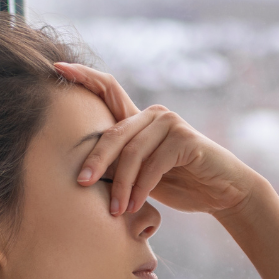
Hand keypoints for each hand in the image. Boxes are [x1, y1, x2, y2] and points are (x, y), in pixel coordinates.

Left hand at [54, 61, 265, 217]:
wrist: (222, 192)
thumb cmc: (180, 184)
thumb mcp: (142, 174)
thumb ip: (121, 163)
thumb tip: (82, 172)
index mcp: (139, 118)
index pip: (108, 89)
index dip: (83, 76)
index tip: (56, 68)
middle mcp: (154, 114)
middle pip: (114, 133)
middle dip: (95, 160)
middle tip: (81, 183)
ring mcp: (171, 123)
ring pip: (132, 153)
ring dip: (121, 185)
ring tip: (116, 210)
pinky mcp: (185, 139)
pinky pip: (153, 164)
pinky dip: (141, 188)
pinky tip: (135, 205)